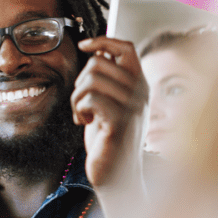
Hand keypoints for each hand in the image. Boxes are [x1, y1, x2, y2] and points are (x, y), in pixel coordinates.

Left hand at [71, 37, 147, 188]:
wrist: (117, 176)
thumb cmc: (109, 139)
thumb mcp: (111, 103)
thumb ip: (108, 80)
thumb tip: (98, 51)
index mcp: (140, 85)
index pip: (125, 48)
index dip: (103, 40)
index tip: (83, 45)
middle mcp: (140, 93)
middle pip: (99, 63)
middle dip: (81, 81)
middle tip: (83, 103)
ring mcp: (132, 107)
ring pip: (91, 80)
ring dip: (77, 98)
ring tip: (84, 114)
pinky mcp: (119, 122)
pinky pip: (90, 99)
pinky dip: (79, 109)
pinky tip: (85, 123)